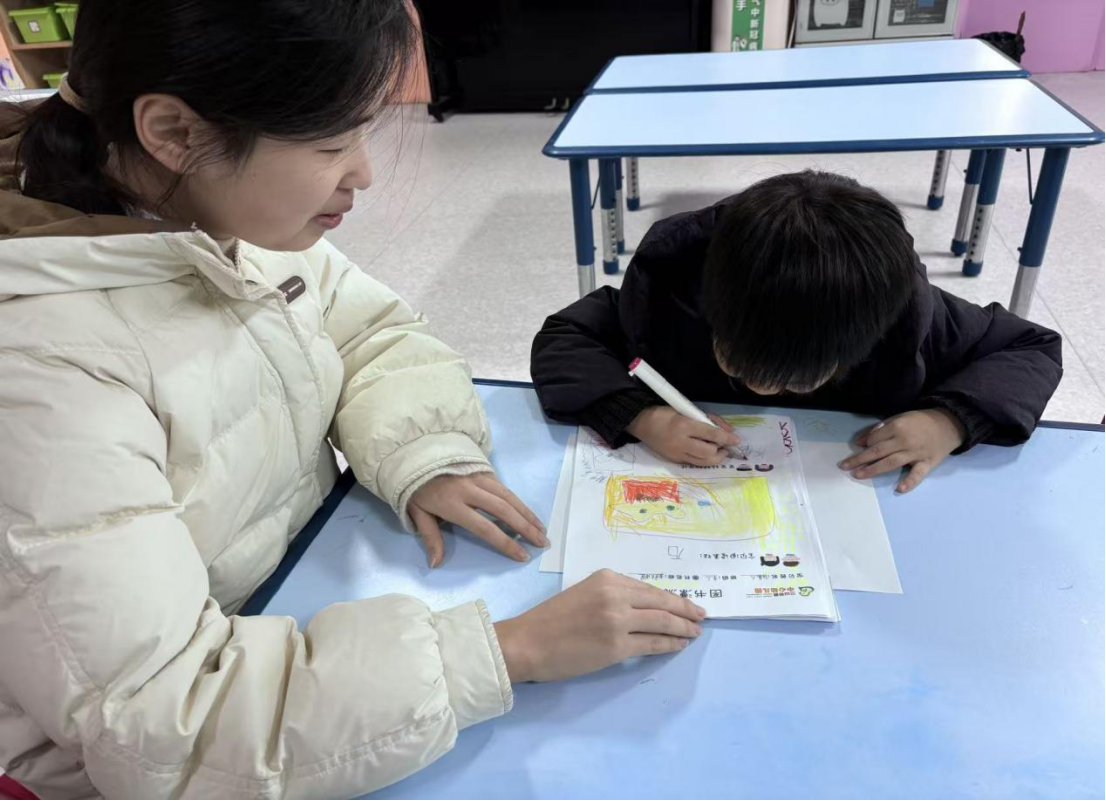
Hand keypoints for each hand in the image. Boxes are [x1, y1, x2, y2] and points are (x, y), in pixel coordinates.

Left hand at [408, 473, 545, 566]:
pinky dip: (518, 501)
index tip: (522, 556)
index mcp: (453, 504)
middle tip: (543, 543)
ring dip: (527, 513)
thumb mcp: (416, 513)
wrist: (416, 454)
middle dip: (526, 528)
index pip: (485, 527)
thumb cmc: (416, 489)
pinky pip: (504, 487)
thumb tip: (435, 563)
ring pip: (509, 496)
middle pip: (504, 510)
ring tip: (542, 529)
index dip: (505, 542)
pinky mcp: (483, 469)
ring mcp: (478, 477)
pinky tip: (528, 513)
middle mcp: (470, 489)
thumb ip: (430, 537)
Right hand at [493, 570, 705, 682]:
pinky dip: (670, 644)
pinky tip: (679, 645)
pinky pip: (652, 643)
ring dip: (682, 628)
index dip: (671, 597)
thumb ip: (611, 595)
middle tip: (701, 616)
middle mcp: (615, 594)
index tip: (686, 603)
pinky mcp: (616, 645)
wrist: (528, 642)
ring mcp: (617, 620)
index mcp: (607, 578)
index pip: (648, 588)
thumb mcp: (583, 593)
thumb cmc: (551, 621)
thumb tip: (643, 607)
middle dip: (685, 610)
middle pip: (661, 602)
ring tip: (694, 632)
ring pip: (662, 622)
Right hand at [627, 406, 739, 465]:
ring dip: (715, 458)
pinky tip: (706, 454)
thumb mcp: (687, 410)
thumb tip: (727, 430)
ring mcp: (677, 454)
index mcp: (685, 426)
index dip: (726, 438)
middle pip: (709, 453)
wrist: (642, 424)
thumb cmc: (666, 413)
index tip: (736, 440)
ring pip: (703, 462)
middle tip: (725, 446)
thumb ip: (708, 419)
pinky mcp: (674, 460)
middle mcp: (681, 442)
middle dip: (721, 451)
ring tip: (718, 452)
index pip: (711, 434)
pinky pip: (694, 463)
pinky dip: (704, 460)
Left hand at [840, 408, 965, 492]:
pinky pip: (917, 474)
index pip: (875, 439)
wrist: (948, 424)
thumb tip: (859, 441)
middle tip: (844, 466)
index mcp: (897, 427)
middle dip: (859, 459)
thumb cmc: (919, 421)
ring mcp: (916, 453)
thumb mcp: (898, 418)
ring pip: (891, 462)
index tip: (858, 449)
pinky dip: (909, 482)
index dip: (865, 445)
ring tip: (858, 475)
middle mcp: (904, 441)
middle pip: (878, 451)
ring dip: (873, 469)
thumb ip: (879, 429)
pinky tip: (898, 489)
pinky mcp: (927, 463)